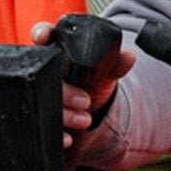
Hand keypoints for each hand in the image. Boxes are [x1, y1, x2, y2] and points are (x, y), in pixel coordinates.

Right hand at [31, 20, 134, 152]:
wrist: (91, 116)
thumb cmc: (92, 87)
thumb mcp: (105, 75)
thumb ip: (116, 65)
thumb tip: (129, 56)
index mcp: (58, 53)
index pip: (43, 35)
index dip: (41, 32)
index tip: (44, 36)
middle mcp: (44, 72)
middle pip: (43, 75)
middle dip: (64, 90)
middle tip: (86, 100)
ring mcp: (40, 94)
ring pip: (41, 100)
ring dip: (63, 112)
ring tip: (85, 120)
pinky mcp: (41, 116)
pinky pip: (41, 123)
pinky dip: (56, 133)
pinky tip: (67, 138)